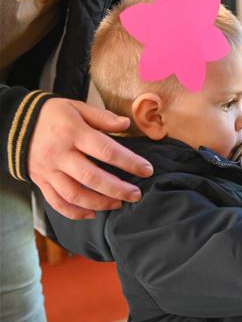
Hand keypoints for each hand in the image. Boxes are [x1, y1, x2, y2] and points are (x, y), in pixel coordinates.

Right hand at [28, 98, 153, 219]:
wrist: (14, 123)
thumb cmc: (53, 114)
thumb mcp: (77, 107)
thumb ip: (102, 117)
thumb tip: (126, 124)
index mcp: (73, 133)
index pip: (106, 150)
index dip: (129, 162)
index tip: (147, 170)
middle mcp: (60, 154)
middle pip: (92, 177)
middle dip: (117, 189)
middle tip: (136, 194)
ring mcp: (49, 171)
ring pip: (75, 194)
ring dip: (99, 203)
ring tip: (118, 203)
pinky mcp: (41, 182)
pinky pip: (57, 202)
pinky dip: (75, 213)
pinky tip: (92, 214)